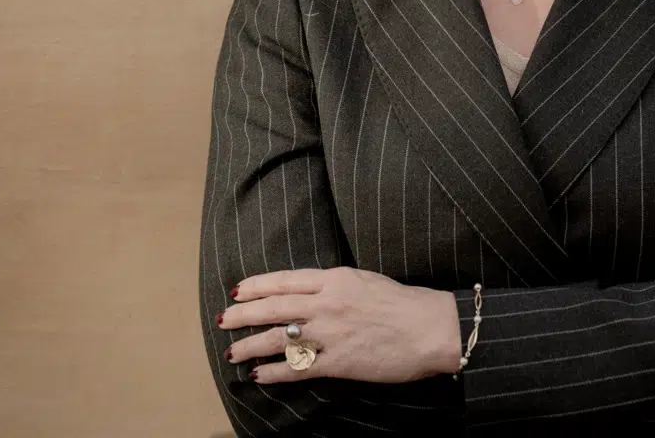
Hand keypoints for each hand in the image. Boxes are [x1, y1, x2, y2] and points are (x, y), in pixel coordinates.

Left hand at [217, 267, 462, 383]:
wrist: (431, 328)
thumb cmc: (405, 303)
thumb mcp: (366, 281)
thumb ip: (337, 286)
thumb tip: (311, 294)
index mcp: (336, 279)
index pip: (286, 280)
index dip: (257, 286)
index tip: (238, 290)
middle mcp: (328, 304)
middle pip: (273, 307)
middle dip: (243, 314)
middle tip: (223, 319)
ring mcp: (331, 334)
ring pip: (278, 338)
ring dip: (250, 345)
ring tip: (232, 352)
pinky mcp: (339, 362)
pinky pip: (298, 368)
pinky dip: (274, 372)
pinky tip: (259, 376)